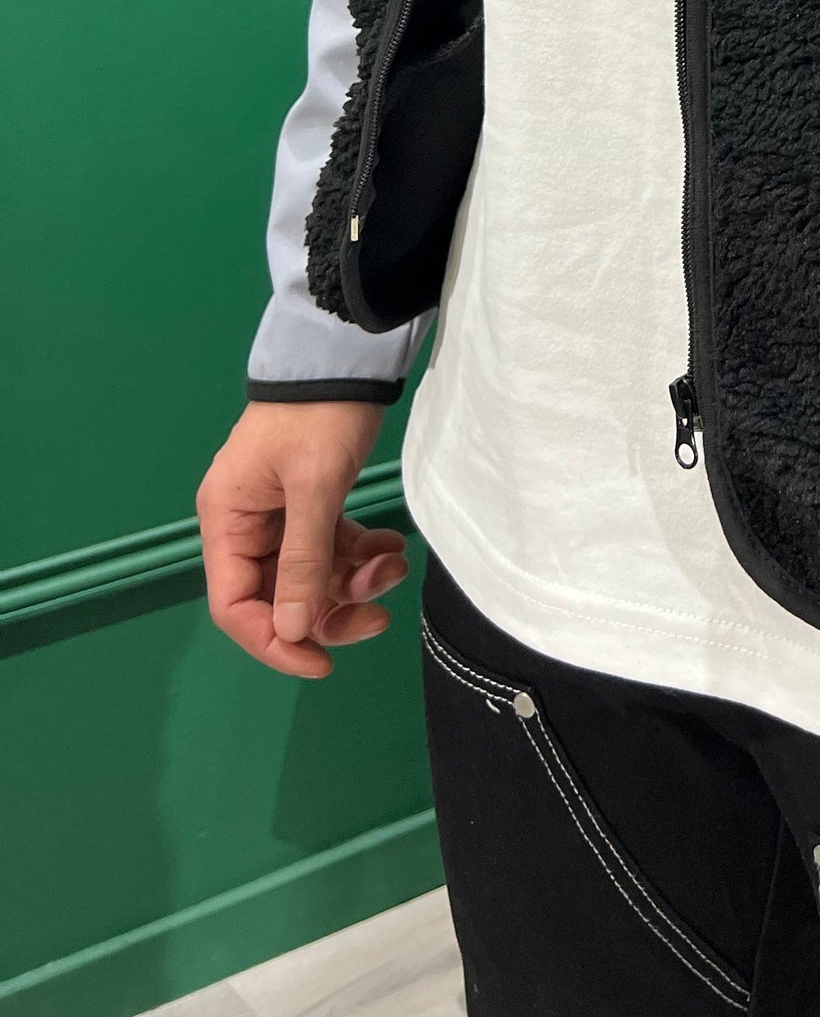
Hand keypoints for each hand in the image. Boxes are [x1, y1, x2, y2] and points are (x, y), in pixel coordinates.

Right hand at [198, 400, 408, 677]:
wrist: (346, 354)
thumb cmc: (320, 415)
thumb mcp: (315, 487)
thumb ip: (302, 560)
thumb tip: (292, 631)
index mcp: (227, 520)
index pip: (236, 605)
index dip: (274, 641)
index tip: (320, 661)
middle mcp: (246, 523)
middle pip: (279, 596)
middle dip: (329, 609)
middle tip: (379, 616)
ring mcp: (279, 514)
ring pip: (312, 574)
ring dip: (353, 581)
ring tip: (395, 564)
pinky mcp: (311, 501)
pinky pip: (331, 546)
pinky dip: (361, 553)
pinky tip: (393, 547)